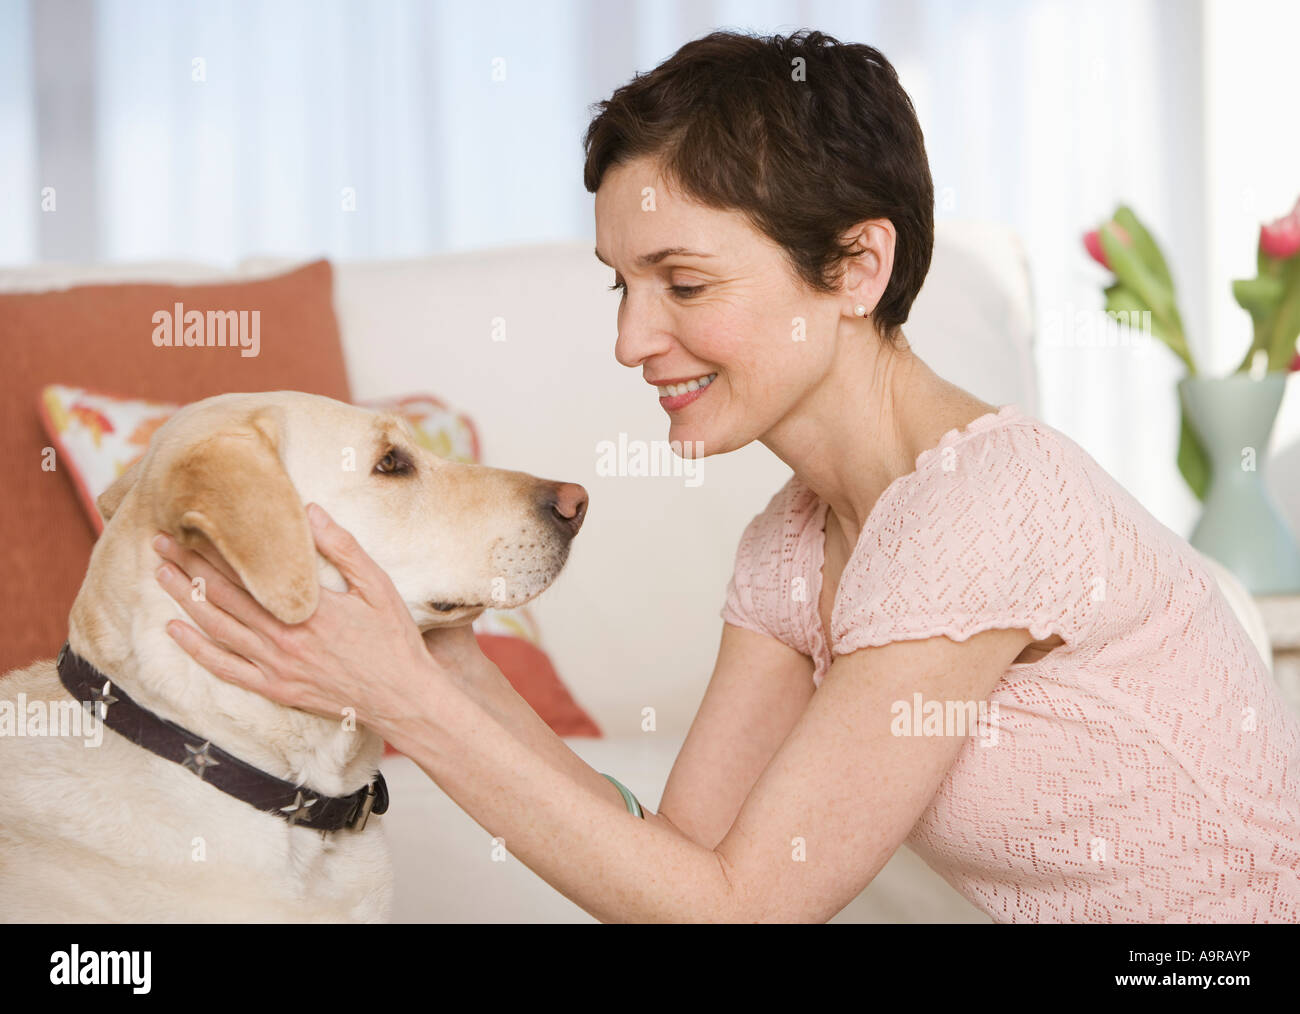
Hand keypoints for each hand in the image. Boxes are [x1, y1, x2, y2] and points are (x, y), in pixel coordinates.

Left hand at [153, 502, 449, 732]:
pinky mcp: (276, 689)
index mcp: (308, 608)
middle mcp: (284, 637)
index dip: (213, 549)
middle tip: (159, 542)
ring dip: (185, 600)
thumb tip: (308, 511)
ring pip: (217, 629)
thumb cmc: (394, 639)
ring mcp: (276, 666)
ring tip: (161, 575)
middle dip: (188, 567)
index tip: (188, 526)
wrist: (403, 697)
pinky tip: (175, 631)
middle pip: (223, 597)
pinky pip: (226, 669)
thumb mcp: (378, 585)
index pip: (247, 572)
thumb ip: (342, 548)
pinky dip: (197, 649)